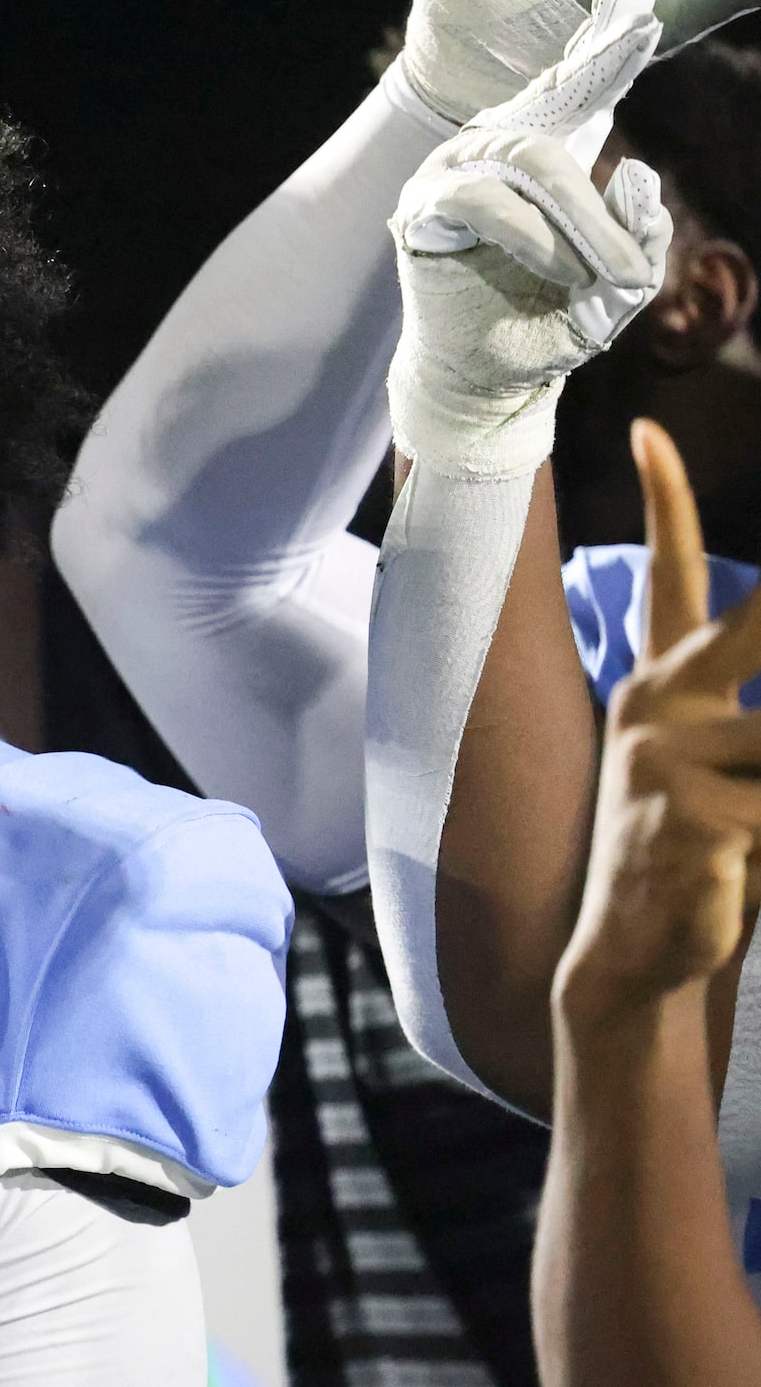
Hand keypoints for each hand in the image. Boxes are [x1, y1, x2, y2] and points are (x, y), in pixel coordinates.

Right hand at [388, 0, 672, 478]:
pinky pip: (487, 201)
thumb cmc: (554, 323)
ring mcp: (456, 171)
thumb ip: (641, 229)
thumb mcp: (626, 279)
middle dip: (607, 74)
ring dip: (582, 224)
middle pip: (565, 91)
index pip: (586, 72)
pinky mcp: (424, 210)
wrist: (491, 385)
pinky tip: (560, 274)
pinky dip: (536, 240)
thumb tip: (631, 171)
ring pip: (535, 159)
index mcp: (556, 148)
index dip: (614, 12)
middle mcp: (503, 144)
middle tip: (647, 46)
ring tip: (604, 277)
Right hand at [556, 419, 760, 1010]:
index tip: (648, 433)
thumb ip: (749, 717)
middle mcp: (655, 709)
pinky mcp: (692, 824)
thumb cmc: (706, 853)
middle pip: (749, 628)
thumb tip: (754, 644)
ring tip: (744, 837)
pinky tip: (739, 875)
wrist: (637, 953)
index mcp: (665, 688)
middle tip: (752, 667)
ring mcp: (666, 765)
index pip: (669, 578)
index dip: (663, 501)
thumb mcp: (736, 771)